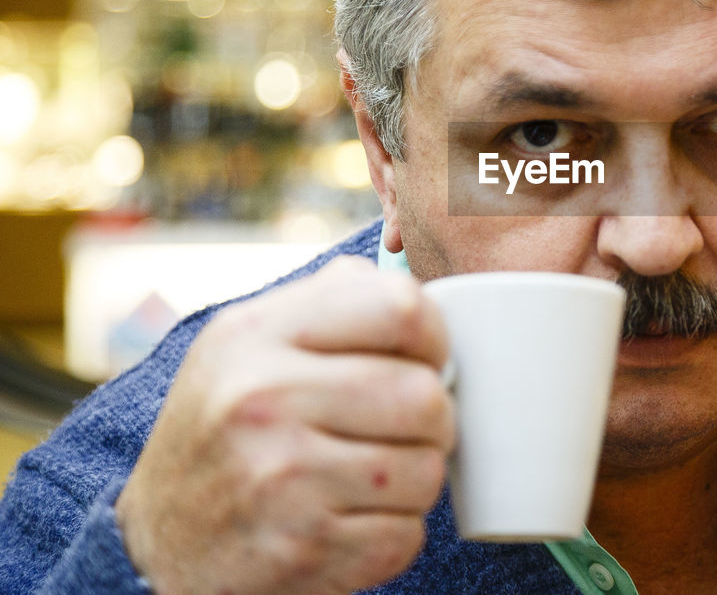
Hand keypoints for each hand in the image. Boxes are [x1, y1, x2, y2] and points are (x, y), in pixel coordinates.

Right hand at [115, 256, 453, 594]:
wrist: (160, 538)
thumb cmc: (229, 423)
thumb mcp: (250, 340)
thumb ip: (331, 297)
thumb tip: (413, 288)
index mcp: (257, 333)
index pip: (401, 308)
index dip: (435, 338)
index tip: (424, 360)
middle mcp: (262, 399)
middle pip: (424, 396)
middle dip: (434, 417)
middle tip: (405, 428)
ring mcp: (279, 479)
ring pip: (426, 470)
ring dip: (417, 479)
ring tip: (376, 474)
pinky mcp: (299, 549)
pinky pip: (406, 537)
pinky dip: (394, 534)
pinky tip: (353, 519)